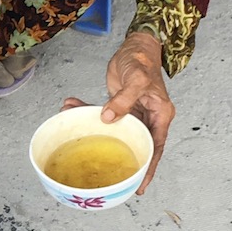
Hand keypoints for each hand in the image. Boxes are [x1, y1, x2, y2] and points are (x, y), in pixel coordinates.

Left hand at [63, 31, 174, 193]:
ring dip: (94, 131)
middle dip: (118, 157)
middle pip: (135, 144)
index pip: (155, 148)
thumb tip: (107, 118)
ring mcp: (133, 112)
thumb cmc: (142, 60)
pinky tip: (72, 107)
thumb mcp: (136, 80)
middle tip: (103, 175)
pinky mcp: (119, 105)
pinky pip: (103, 114)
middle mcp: (148, 117)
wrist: (136, 44)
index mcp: (160, 115)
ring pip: (114, 130)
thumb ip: (123, 100)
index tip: (139, 186)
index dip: (148, 168)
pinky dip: (88, 111)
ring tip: (74, 132)